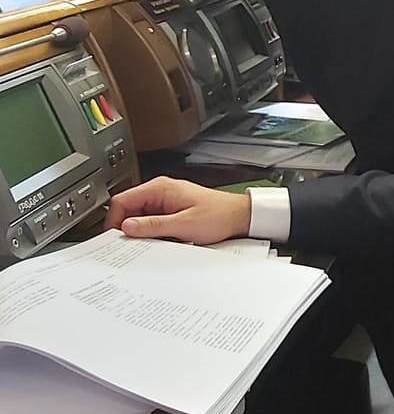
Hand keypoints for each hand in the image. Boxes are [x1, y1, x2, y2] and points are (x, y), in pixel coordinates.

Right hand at [104, 177, 251, 244]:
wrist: (239, 216)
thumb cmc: (219, 215)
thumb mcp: (184, 224)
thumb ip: (154, 225)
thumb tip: (127, 227)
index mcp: (160, 188)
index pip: (122, 200)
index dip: (114, 219)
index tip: (115, 237)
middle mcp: (160, 192)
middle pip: (128, 209)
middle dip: (126, 227)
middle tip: (128, 244)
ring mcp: (165, 201)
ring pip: (139, 216)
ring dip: (139, 230)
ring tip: (147, 243)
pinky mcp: (171, 210)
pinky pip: (151, 221)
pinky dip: (150, 231)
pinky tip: (157, 241)